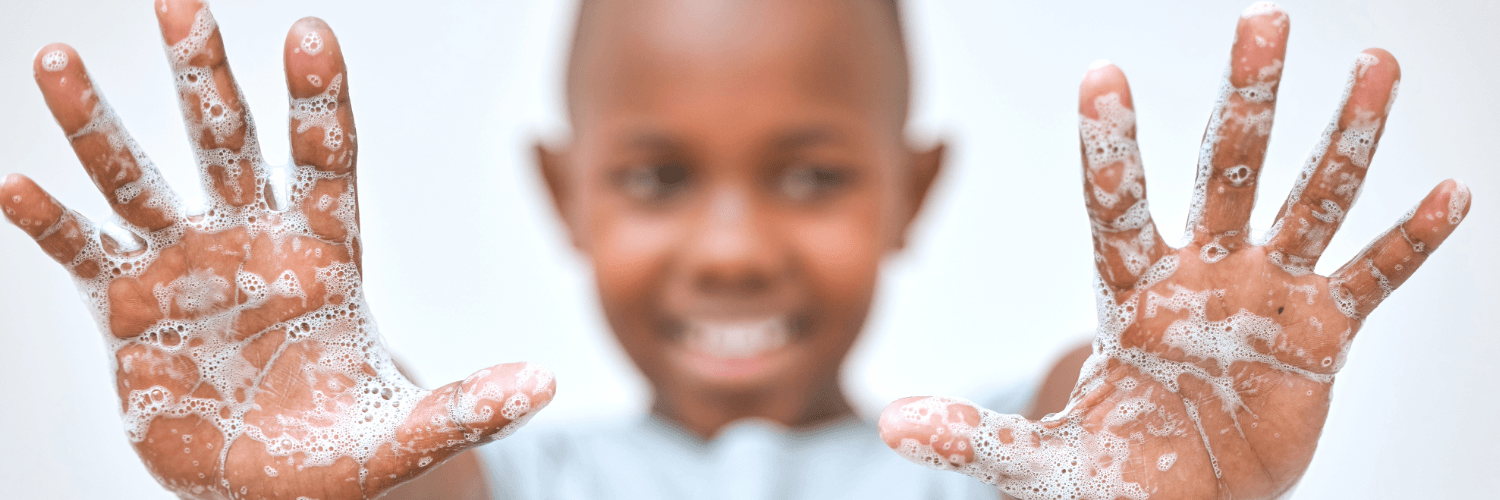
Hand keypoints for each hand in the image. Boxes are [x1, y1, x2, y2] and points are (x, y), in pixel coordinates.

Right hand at [0, 1, 552, 497]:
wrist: (273, 481)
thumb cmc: (344, 447)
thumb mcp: (407, 437)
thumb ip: (468, 407)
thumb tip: (542, 385)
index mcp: (325, 258)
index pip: (325, 163)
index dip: (319, 102)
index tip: (310, 34)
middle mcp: (251, 245)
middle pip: (228, 144)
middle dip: (203, 76)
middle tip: (179, 1)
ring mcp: (186, 270)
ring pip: (140, 181)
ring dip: (98, 126)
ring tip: (56, 60)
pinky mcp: (127, 309)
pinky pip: (83, 254)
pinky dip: (52, 224)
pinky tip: (18, 184)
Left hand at [877, 4, 1469, 498]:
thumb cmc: (1112, 476)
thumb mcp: (1040, 462)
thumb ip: (976, 437)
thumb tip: (893, 425)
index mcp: (1130, 292)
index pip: (1115, 204)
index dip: (1111, 145)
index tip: (1102, 73)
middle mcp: (1201, 274)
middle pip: (1226, 171)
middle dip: (1248, 100)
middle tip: (1265, 20)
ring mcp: (1264, 297)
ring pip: (1309, 202)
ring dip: (1345, 140)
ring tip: (1377, 66)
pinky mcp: (1320, 336)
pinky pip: (1372, 278)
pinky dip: (1409, 242)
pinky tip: (1451, 192)